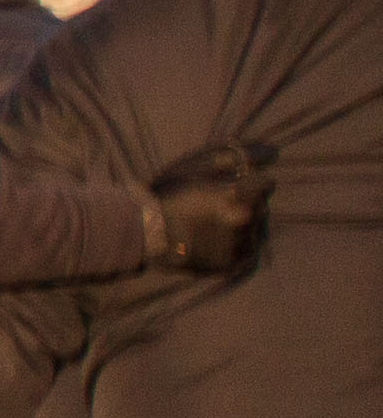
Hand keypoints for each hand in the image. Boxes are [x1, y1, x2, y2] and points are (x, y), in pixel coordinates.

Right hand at [145, 145, 269, 277]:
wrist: (142, 235)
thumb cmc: (168, 194)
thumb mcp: (197, 167)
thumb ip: (237, 156)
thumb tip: (274, 151)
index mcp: (239, 197)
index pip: (267, 183)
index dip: (250, 181)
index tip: (233, 184)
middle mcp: (245, 224)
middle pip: (262, 207)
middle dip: (246, 204)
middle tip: (216, 205)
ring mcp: (240, 247)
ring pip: (255, 229)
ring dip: (242, 224)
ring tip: (212, 224)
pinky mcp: (232, 265)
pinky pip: (245, 250)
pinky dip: (234, 244)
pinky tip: (212, 239)